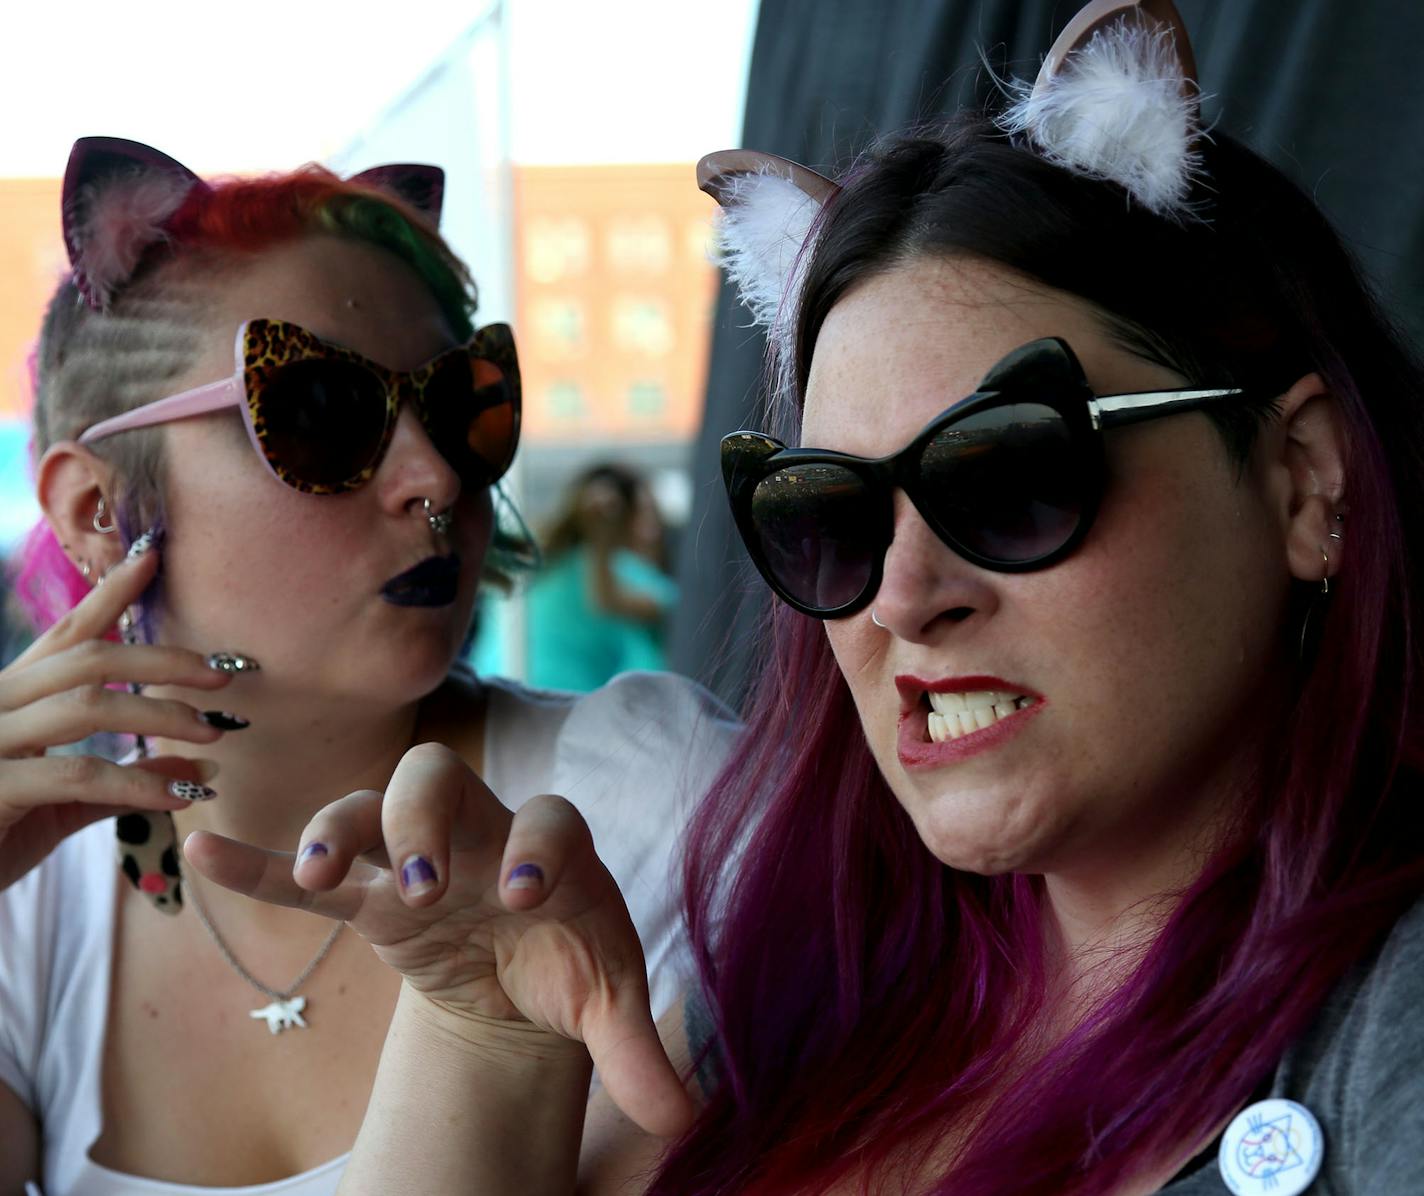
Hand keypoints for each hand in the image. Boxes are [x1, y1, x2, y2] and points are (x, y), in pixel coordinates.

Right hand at [0, 544, 234, 888]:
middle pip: (87, 661)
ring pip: (87, 706)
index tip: (151, 557)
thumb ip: (123, 781)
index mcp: (7, 700)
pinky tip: (181, 794)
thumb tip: (200, 766)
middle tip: (222, 676)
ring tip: (212, 734)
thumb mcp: (61, 805)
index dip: (110, 595)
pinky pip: (79, 775)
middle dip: (162, 663)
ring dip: (160, 716)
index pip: (65, 636)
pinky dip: (138, 783)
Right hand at [183, 743, 694, 1137]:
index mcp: (553, 851)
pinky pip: (306, 871)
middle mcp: (481, 836)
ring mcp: (419, 860)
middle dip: (422, 819)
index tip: (522, 893)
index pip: (548, 820)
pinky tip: (204, 854)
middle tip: (421, 887)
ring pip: (367, 807)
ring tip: (324, 877)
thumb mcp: (606, 1008)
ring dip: (339, 831)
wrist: (521, 973)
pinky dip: (259, 862)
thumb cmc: (571, 969)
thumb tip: (688, 1116)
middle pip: (439, 777)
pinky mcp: (370, 898)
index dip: (536, 844)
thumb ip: (638, 1052)